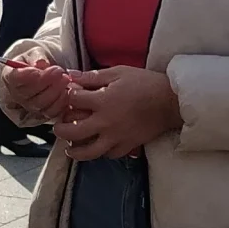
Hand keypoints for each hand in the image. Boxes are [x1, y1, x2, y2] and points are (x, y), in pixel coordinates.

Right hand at [0, 56, 72, 122]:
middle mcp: (17, 94)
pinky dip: (61, 102)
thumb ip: (37, 56)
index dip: (27, 75)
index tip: (40, 67)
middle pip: (28, 94)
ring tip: (65, 78)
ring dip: (55, 91)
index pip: (15, 79)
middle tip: (58, 71)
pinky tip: (67, 91)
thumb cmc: (37, 62)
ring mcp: (29, 106)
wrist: (44, 72)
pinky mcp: (43, 114)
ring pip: (40, 104)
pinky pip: (51, 113)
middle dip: (46, 82)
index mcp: (11, 76)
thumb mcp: (36, 52)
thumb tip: (41, 62)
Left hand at [56, 67, 181, 158]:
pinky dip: (100, 153)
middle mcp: (106, 122)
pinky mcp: (128, 146)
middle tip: (57, 128)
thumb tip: (71, 75)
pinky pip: (109, 155)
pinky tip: (96, 148)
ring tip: (70, 149)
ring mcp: (116, 137)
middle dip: (61, 130)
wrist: (170, 101)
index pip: (73, 101)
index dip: (67, 96)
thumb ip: (93, 76)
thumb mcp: (119, 73)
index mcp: (102, 101)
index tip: (68, 95)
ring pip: (89, 152)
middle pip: (74, 132)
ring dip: (75, 151)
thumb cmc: (145, 83)